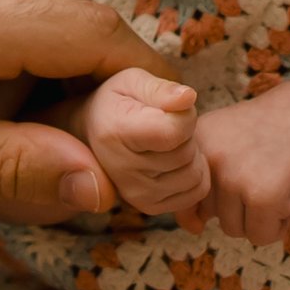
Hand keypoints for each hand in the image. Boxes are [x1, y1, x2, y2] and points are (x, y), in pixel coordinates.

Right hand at [81, 68, 209, 218]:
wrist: (93, 135)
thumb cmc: (118, 103)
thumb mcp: (133, 81)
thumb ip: (161, 88)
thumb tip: (188, 97)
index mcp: (115, 133)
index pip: (174, 132)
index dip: (185, 115)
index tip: (171, 107)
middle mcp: (122, 171)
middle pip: (187, 154)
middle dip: (187, 135)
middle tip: (168, 125)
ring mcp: (134, 195)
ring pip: (195, 176)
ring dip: (192, 156)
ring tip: (170, 143)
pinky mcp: (149, 208)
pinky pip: (196, 193)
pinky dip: (195, 175)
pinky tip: (176, 161)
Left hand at [195, 88, 289, 243]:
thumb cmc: (269, 134)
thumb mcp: (224, 144)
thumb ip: (203, 184)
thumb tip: (194, 228)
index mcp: (193, 147)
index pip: (187, 197)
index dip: (217, 192)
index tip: (239, 169)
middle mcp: (207, 161)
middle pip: (213, 216)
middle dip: (241, 204)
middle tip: (263, 169)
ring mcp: (233, 179)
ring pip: (235, 230)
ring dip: (259, 216)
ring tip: (275, 179)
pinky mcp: (262, 198)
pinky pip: (262, 236)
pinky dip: (279, 223)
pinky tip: (287, 190)